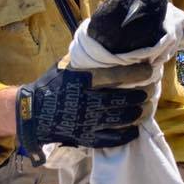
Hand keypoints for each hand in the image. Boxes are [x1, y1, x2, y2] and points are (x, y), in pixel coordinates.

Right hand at [16, 60, 153, 164]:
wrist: (32, 113)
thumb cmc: (51, 85)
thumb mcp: (65, 66)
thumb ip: (85, 59)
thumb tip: (106, 45)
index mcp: (82, 80)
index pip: (115, 75)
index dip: (135, 73)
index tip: (150, 70)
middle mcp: (86, 101)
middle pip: (121, 99)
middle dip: (140, 95)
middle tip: (151, 91)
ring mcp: (87, 121)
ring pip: (119, 119)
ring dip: (136, 113)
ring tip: (145, 108)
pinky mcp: (86, 137)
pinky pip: (111, 138)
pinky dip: (126, 134)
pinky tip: (135, 130)